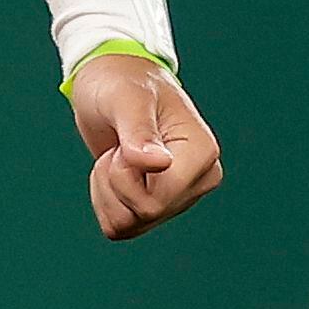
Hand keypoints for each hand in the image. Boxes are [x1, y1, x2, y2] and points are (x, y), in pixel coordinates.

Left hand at [66, 51, 222, 239]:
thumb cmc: (121, 81)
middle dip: (115, 181)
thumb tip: (160, 164)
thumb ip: (140, 131)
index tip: (124, 142)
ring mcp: (179, 196)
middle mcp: (199, 179)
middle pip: (144, 215)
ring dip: (108, 191)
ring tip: (118, 154)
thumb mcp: (126, 99)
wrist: (112, 81)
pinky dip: (106, 200)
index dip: (125, 176)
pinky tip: (115, 169)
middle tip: (119, 146)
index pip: (156, 202)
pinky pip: (121, 227)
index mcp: (202, 154)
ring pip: (129, 226)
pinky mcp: (157, 205)